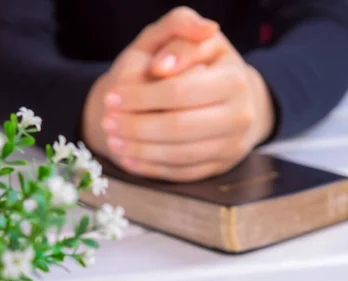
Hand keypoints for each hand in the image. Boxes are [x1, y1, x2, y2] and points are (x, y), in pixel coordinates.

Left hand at [102, 33, 274, 180]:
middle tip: (107, 123)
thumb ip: (178, 39)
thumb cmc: (205, 63)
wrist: (233, 97)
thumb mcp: (194, 40)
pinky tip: (129, 159)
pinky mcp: (221, 167)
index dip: (141, 96)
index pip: (179, 91)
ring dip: (140, 150)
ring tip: (113, 141)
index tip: (111, 97)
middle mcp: (240, 116)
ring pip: (179, 155)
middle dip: (137, 126)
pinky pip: (182, 173)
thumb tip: (161, 67)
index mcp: (234, 80)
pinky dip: (152, 168)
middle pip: (178, 127)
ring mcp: (232, 146)